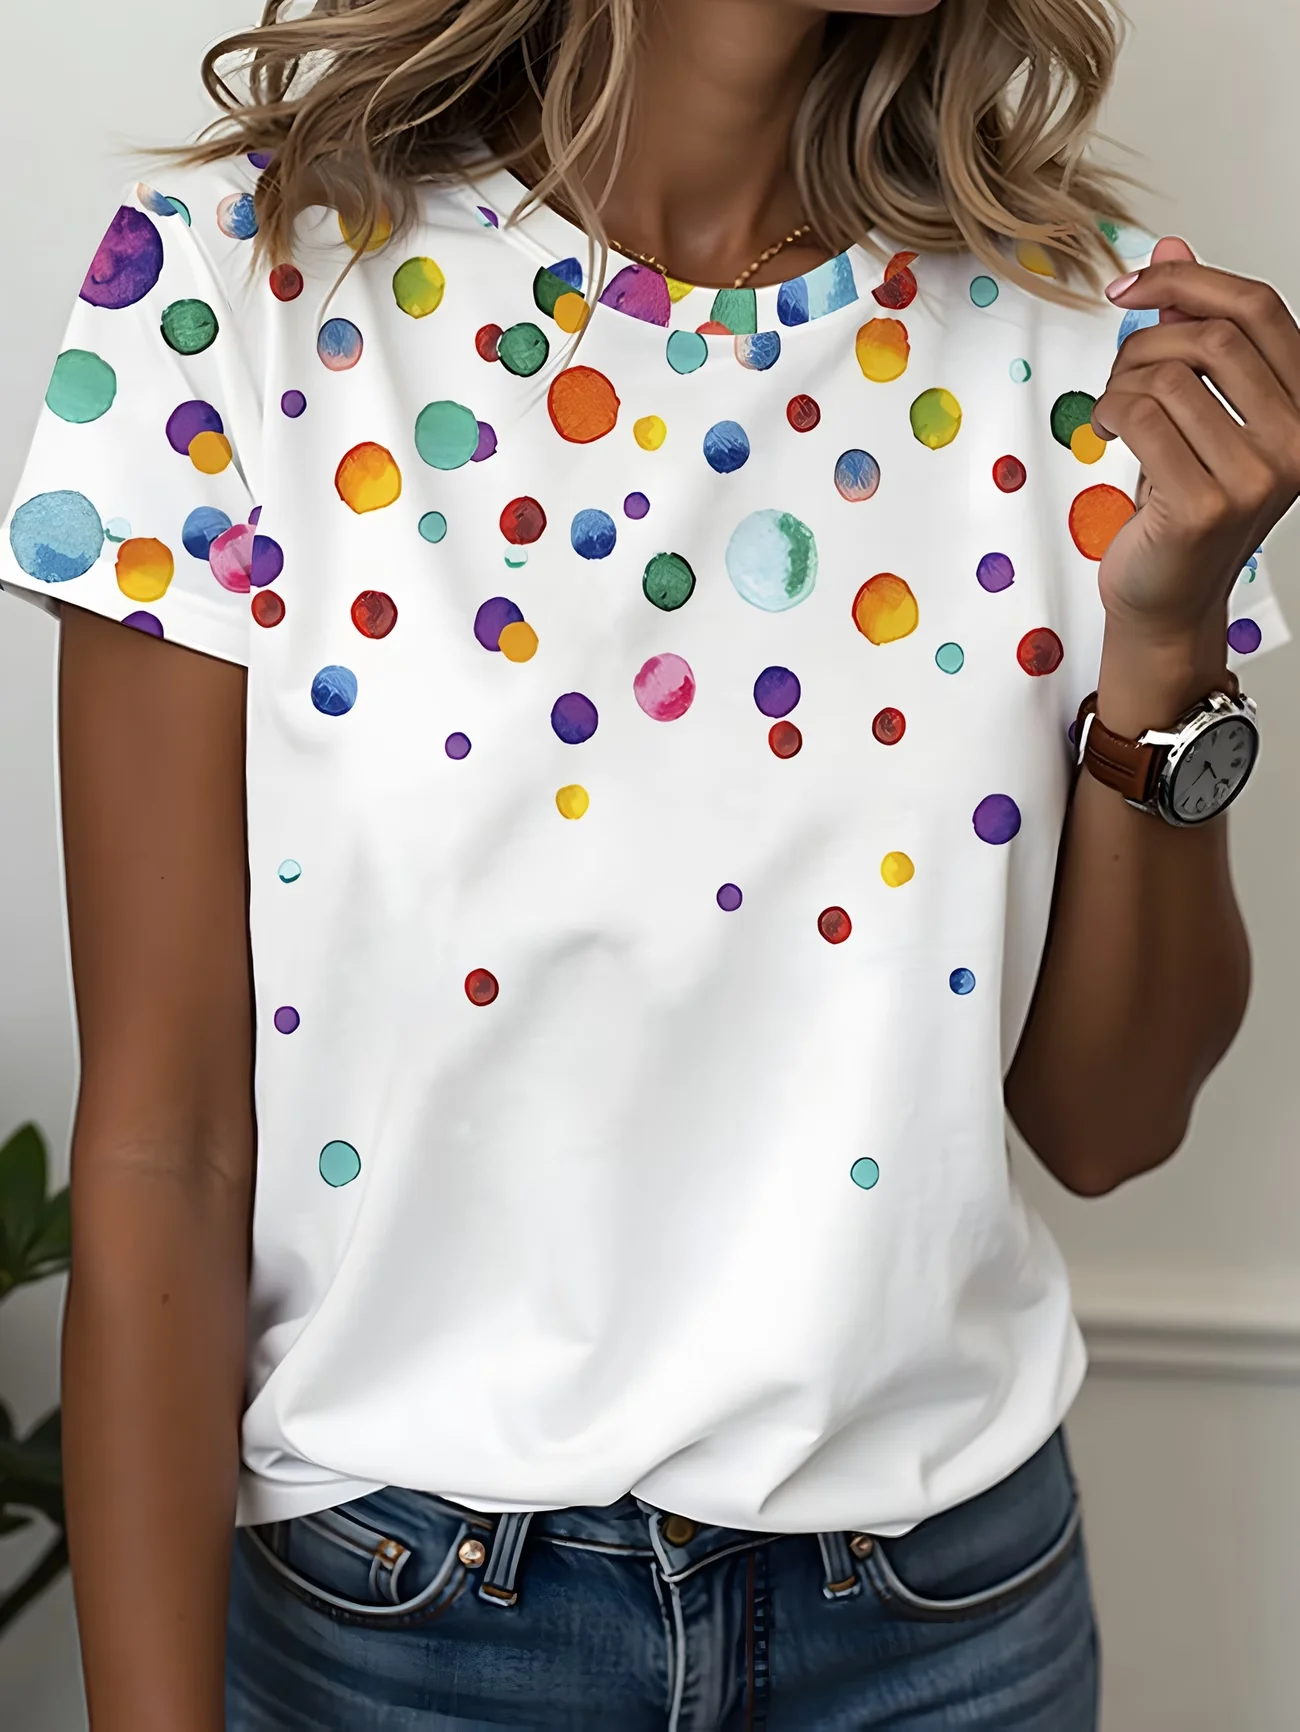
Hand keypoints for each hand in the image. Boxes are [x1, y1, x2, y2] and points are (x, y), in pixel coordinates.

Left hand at [1093, 237, 1299, 649]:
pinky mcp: (1204, 505)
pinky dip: (1108, 413)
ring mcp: (1256, 476)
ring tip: (1114, 414)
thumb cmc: (1181, 507)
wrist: (1166, 600)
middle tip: (1119, 374)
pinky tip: (1106, 433)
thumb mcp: (1197, 411)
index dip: (1189, 279)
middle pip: (1212, 337)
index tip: (1132, 285)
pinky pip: (1140, 417)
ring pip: (1169, 378)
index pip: (1258, 307)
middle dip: (1145, 343)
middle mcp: (1296, 442)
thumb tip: (1173, 245)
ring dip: (1121, 385)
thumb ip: (1193, 333)